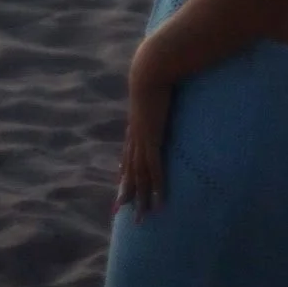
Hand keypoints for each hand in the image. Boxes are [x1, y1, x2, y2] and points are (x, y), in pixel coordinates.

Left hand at [114, 49, 173, 224]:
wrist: (151, 67)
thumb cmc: (156, 69)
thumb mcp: (156, 82)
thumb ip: (160, 87)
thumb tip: (167, 80)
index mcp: (137, 124)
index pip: (128, 153)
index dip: (124, 169)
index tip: (120, 183)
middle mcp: (136, 135)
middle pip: (129, 170)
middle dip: (126, 191)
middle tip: (120, 211)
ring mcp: (143, 139)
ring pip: (140, 177)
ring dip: (141, 199)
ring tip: (141, 219)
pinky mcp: (153, 140)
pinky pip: (155, 170)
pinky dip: (156, 188)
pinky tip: (159, 203)